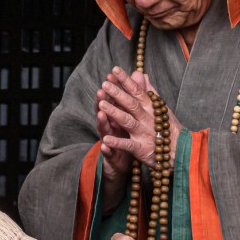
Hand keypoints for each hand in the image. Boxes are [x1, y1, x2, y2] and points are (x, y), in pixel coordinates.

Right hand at [94, 78, 131, 212]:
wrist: (124, 164)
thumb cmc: (128, 137)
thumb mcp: (132, 116)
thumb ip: (135, 95)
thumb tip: (139, 74)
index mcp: (118, 116)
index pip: (114, 98)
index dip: (114, 87)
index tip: (112, 74)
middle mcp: (111, 126)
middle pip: (106, 111)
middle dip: (103, 101)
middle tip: (101, 90)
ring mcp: (110, 140)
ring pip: (106, 129)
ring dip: (103, 121)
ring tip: (101, 112)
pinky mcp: (112, 155)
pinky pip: (110, 152)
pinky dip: (108, 148)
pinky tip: (105, 145)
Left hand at [98, 66, 180, 168]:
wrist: (181, 150)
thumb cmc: (168, 127)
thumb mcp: (161, 107)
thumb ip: (148, 91)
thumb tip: (141, 74)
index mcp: (150, 107)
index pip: (137, 91)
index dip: (125, 80)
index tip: (114, 69)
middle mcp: (146, 118)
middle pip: (130, 104)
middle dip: (117, 93)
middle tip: (105, 84)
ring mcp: (143, 133)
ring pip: (127, 121)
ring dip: (114, 113)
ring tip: (102, 104)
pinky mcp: (141, 148)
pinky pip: (128, 145)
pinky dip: (117, 143)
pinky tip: (106, 139)